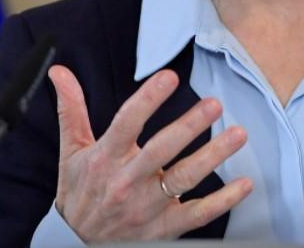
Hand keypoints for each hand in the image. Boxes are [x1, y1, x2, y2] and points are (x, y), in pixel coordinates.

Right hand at [47, 64, 251, 240]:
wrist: (74, 244)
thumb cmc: (78, 192)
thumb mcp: (70, 151)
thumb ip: (71, 110)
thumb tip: (60, 73)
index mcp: (104, 158)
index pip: (127, 123)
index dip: (148, 99)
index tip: (169, 77)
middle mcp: (126, 182)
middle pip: (161, 150)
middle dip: (189, 126)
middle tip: (214, 104)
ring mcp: (146, 207)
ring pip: (183, 179)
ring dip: (213, 157)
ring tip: (237, 134)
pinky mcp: (163, 228)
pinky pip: (197, 214)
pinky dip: (222, 202)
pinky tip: (244, 184)